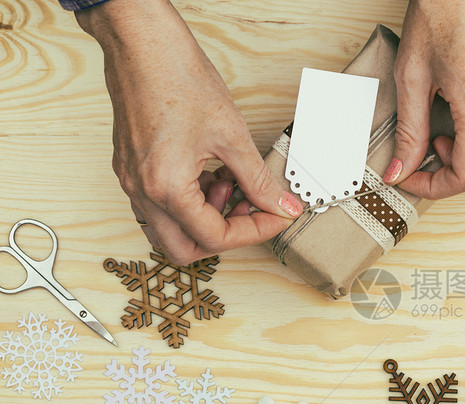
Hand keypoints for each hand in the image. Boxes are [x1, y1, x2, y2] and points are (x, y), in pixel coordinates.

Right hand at [76, 0, 301, 264]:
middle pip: (186, 249)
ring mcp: (133, 181)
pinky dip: (191, 201)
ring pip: (172, 229)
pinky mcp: (132, 169)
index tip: (277, 216)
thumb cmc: (176, 78)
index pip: (214, 238)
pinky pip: (162, 205)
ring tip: (233, 185)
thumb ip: (259, 181)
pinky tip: (213, 175)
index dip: (254, 231)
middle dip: (225, 236)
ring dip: (207, 218)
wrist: (141, 43)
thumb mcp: (231, 136)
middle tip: (252, 212)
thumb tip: (281, 206)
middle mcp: (142, 191)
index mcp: (165, 188)